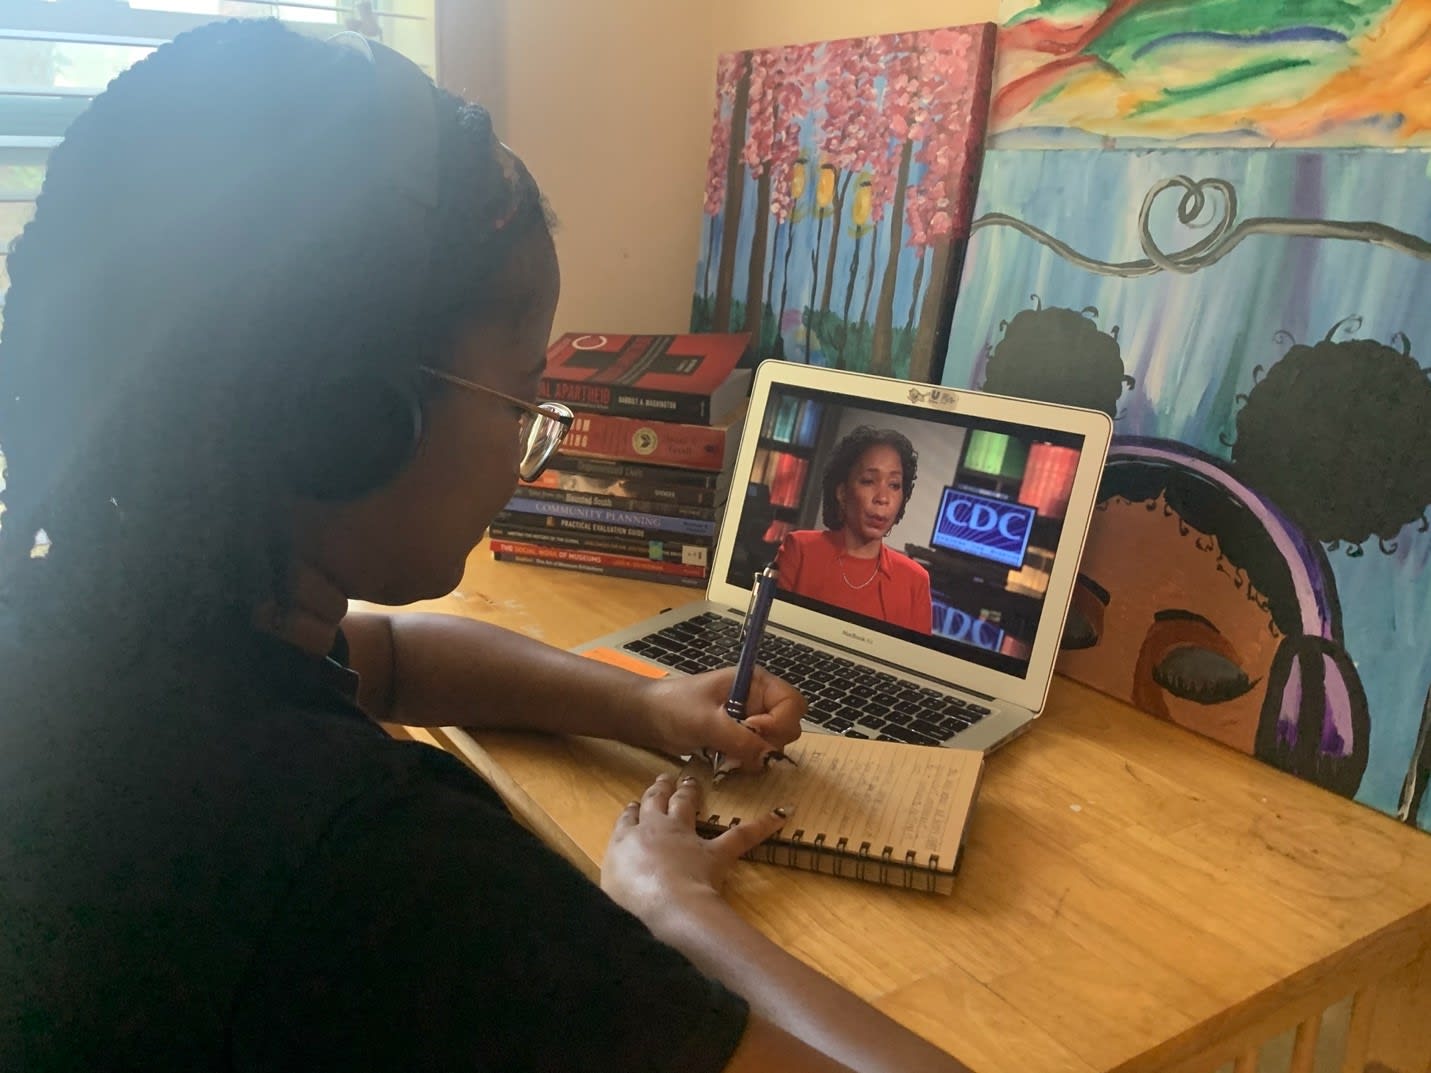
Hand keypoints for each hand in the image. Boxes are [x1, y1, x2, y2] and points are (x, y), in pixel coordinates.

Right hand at [602, 772, 790, 920]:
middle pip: (657, 802)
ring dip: (689, 792)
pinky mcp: (714, 852)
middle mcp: (654, 830)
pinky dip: (763, 824)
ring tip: (693, 781)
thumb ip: (615, 876)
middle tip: (666, 778)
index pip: (628, 819)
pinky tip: (782, 813)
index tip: (636, 804)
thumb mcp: (610, 887)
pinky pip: (741, 835)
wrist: (663, 903)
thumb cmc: (629, 900)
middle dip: (661, 789)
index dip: (634, 810)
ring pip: (686, 806)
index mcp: (626, 840)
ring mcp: (685, 838)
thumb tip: (611, 878)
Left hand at [632, 667, 805, 771]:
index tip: (752, 729)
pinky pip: (757, 756)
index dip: (779, 722)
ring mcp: (750, 721)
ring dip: (754, 756)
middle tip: (738, 746)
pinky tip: (724, 761)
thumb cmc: (674, 708)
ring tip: (726, 755)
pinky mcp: (739, 739)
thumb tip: (768, 757)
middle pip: (788, 727)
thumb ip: (739, 738)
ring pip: (774, 745)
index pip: (792, 703)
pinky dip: (745, 763)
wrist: (647, 718)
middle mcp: (759, 700)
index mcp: (756, 682)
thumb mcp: (706, 721)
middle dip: (768, 742)